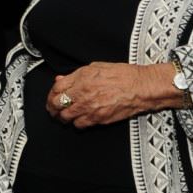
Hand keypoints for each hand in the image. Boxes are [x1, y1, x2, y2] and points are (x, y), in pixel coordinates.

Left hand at [47, 62, 163, 125]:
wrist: (140, 88)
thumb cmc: (122, 75)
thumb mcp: (95, 67)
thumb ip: (75, 75)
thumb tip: (61, 79)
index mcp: (81, 79)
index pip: (56, 89)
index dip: (52, 94)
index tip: (53, 96)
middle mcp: (83, 94)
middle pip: (57, 105)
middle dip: (53, 107)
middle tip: (53, 108)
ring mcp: (90, 108)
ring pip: (66, 117)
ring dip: (63, 117)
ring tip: (63, 115)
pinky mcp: (98, 119)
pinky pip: (80, 125)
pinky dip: (77, 123)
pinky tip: (79, 119)